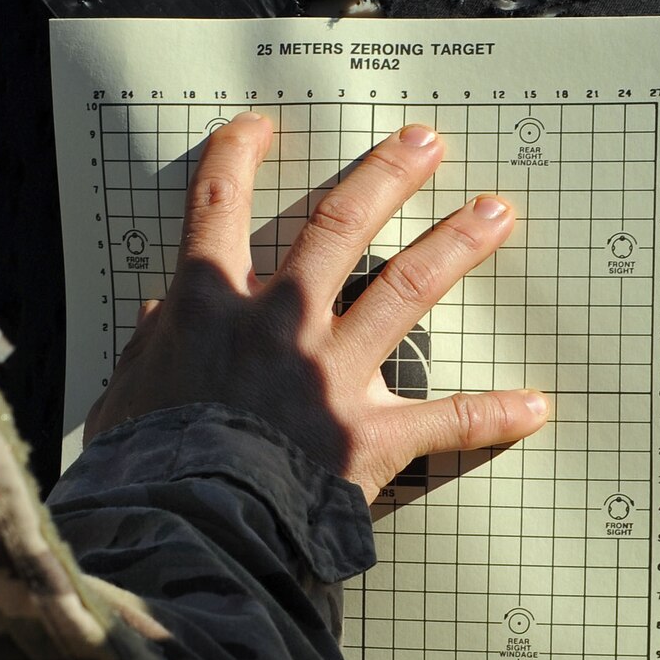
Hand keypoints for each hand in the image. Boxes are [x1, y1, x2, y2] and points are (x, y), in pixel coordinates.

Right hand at [85, 114, 549, 501]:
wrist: (185, 531)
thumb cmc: (145, 469)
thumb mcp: (125, 395)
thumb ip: (149, 349)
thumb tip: (162, 315)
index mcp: (209, 305)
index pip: (218, 205)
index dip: (237, 156)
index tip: (260, 128)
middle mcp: (279, 322)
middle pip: (339, 223)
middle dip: (386, 175)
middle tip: (427, 143)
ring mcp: (331, 373)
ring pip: (405, 288)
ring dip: (455, 245)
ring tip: (495, 213)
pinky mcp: (370, 434)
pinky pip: (444, 420)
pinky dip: (492, 415)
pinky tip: (534, 406)